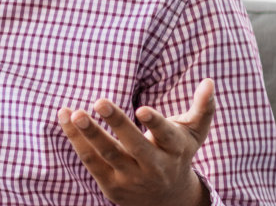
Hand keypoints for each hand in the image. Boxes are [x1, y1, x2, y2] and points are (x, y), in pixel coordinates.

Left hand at [56, 79, 216, 205]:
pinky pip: (90, 161)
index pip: (166, 136)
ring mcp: (131, 178)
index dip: (155, 124)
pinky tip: (65, 118)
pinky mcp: (111, 186)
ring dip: (88, 134)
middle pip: (134, 146)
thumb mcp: (193, 134)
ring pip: (107, 155)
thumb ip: (203, 108)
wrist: (167, 200)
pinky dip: (76, 140)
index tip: (142, 109)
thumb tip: (209, 81)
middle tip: (99, 101)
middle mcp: (154, 167)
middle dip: (116, 124)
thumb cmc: (177, 154)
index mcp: (174, 150)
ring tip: (74, 113)